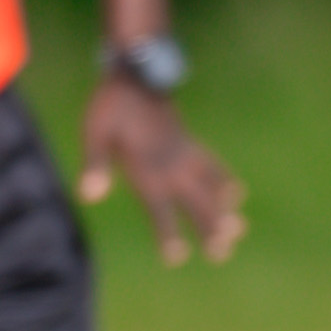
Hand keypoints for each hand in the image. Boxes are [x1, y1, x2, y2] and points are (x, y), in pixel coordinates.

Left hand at [78, 75, 250, 263]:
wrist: (136, 71)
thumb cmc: (110, 104)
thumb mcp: (95, 131)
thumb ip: (96, 164)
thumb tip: (90, 195)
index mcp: (147, 167)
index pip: (158, 207)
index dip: (166, 233)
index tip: (177, 259)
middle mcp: (170, 165)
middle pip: (194, 202)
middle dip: (208, 228)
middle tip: (222, 254)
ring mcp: (183, 153)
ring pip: (209, 187)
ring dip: (223, 210)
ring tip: (240, 230)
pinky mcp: (188, 142)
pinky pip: (211, 165)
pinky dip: (224, 180)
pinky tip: (235, 193)